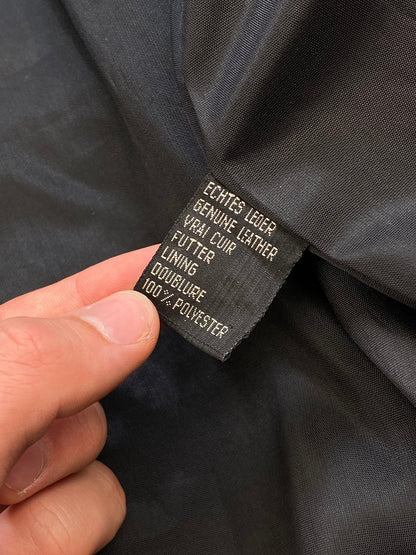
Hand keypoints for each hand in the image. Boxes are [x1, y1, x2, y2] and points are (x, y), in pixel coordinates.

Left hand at [0, 245, 159, 553]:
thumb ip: (43, 356)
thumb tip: (134, 315)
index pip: (56, 306)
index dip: (108, 281)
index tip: (163, 264)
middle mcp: (4, 415)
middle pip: (87, 383)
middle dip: (57, 414)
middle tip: (1, 457)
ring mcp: (24, 474)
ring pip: (96, 452)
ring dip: (49, 486)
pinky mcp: (42, 532)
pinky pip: (96, 508)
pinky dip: (56, 531)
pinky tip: (8, 542)